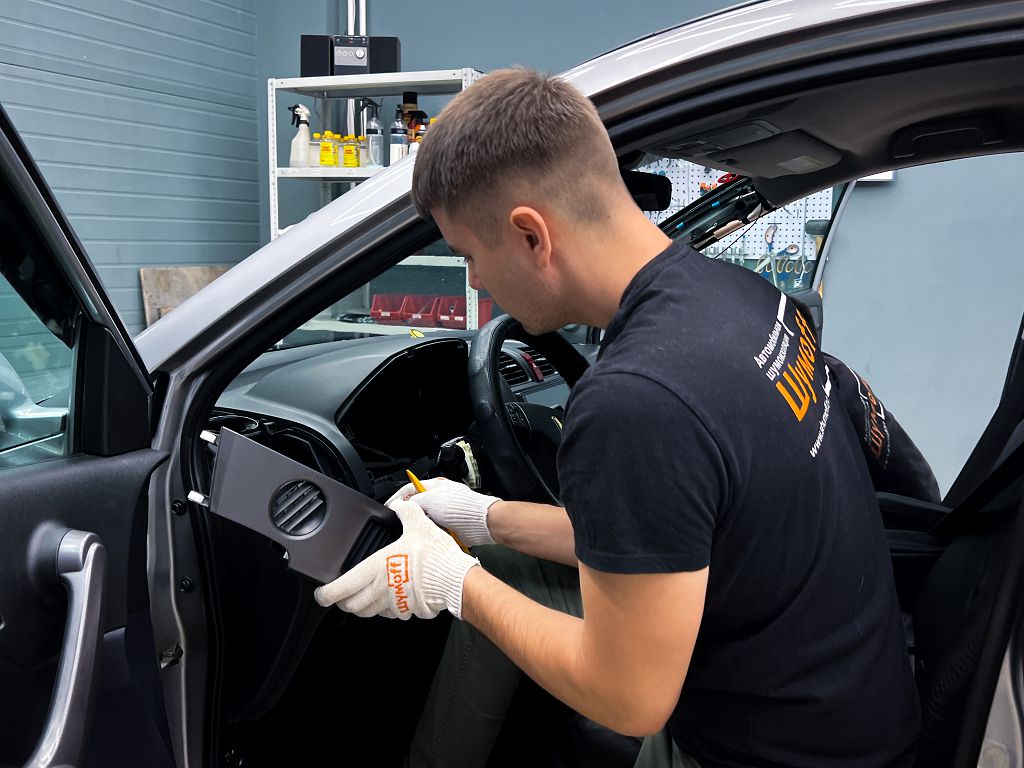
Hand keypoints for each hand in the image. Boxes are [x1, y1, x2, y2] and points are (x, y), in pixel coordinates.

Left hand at [314, 497, 479, 619]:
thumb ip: (405, 512)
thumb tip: (400, 504)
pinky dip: (386, 608)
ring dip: (363, 606)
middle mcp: (380, 589)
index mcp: (375, 568)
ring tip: (364, 597)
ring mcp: (393, 603)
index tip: (321, 594)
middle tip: (341, 595)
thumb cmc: (435, 556)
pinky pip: (391, 614)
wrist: (455, 579)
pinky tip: (393, 597)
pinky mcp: (408, 610)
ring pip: (368, 612)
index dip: (325, 594)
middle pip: (350, 605)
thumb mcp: (418, 524)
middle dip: (342, 602)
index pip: (340, 588)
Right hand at [387, 477, 499, 547]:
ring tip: (417, 529)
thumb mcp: (430, 500)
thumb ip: (414, 501)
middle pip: (417, 505)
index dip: (398, 497)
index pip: (410, 488)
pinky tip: (428, 535)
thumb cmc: (461, 507)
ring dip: (422, 525)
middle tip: (401, 520)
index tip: (389, 506)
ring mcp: (445, 512)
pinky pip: (434, 530)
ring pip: (425, 520)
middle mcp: (439, 498)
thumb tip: (402, 503)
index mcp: (434, 486)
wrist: (480, 522)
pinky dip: (431, 533)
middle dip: (410, 513)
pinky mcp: (449, 526)